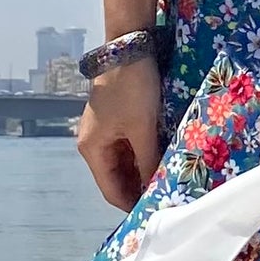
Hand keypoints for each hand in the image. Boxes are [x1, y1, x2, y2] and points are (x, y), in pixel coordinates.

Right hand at [76, 58, 163, 210]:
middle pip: (116, 177)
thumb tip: (154, 187)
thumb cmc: (132, 90)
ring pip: (124, 162)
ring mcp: (104, 131)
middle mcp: (94, 143)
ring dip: (142, 171)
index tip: (154, 213)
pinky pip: (128, 146)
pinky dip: (142, 155)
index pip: (110, 190)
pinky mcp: (115, 119)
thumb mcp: (142, 129)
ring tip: (166, 181)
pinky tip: (160, 158)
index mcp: (93, 149)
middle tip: (165, 198)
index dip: (131, 204)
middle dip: (138, 188)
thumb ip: (147, 160)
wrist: (128, 48)